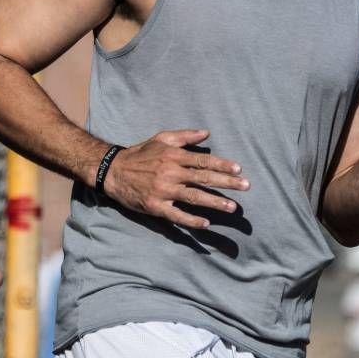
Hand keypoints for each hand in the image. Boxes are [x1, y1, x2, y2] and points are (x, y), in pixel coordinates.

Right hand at [100, 129, 248, 230]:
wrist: (112, 171)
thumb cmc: (140, 154)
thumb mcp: (161, 138)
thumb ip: (185, 136)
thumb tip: (207, 133)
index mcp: (174, 156)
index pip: (203, 160)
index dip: (222, 165)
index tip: (239, 169)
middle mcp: (171, 173)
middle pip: (204, 178)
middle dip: (227, 183)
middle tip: (246, 186)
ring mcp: (163, 191)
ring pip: (194, 196)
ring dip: (215, 202)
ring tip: (232, 207)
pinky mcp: (154, 206)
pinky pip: (176, 215)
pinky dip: (191, 220)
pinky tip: (206, 223)